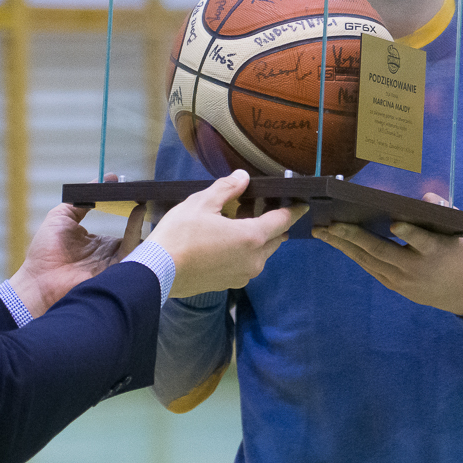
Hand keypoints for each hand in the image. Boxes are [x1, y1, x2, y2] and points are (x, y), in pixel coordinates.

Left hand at [9, 201, 145, 317]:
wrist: (38, 281)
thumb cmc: (44, 253)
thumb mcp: (61, 216)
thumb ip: (81, 200)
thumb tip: (103, 179)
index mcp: (99, 244)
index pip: (124, 227)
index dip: (131, 210)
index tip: (136, 192)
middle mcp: (110, 255)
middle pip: (136, 235)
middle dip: (144, 217)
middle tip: (149, 195)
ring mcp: (114, 264)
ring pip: (139, 243)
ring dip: (143, 221)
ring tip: (146, 199)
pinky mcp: (115, 272)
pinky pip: (132, 251)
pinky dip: (137, 231)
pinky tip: (137, 212)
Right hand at [145, 170, 308, 297]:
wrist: (159, 271)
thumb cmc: (181, 235)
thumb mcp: (202, 203)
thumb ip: (227, 188)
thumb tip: (243, 177)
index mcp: (252, 238)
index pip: (282, 221)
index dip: (294, 210)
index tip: (303, 204)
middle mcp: (254, 260)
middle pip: (274, 239)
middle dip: (272, 223)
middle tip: (262, 207)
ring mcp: (242, 275)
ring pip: (260, 253)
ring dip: (257, 238)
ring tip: (241, 221)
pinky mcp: (229, 284)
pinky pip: (245, 264)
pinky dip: (244, 251)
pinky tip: (227, 241)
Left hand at [312, 192, 462, 315]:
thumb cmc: (459, 252)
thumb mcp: (461, 231)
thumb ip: (443, 211)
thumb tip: (424, 198)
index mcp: (436, 250)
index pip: (422, 241)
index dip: (409, 234)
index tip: (395, 224)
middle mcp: (415, 267)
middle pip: (382, 251)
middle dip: (354, 237)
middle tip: (331, 224)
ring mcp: (402, 279)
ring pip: (368, 260)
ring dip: (343, 246)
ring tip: (322, 232)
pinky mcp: (393, 285)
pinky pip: (369, 267)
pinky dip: (352, 253)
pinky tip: (335, 242)